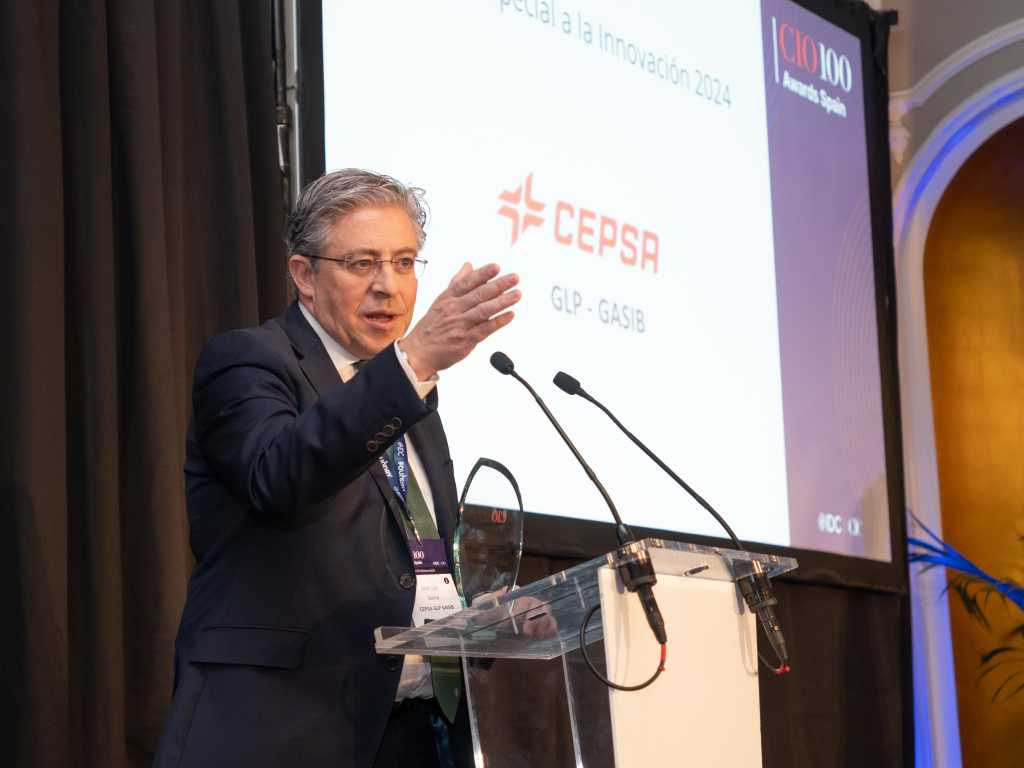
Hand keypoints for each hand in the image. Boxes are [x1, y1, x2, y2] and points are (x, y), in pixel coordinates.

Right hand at [401, 263, 520, 378]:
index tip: (496, 267)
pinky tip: (510, 315)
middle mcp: (454, 309)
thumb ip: (457, 283)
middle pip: (479, 294)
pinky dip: (498, 322)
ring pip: (483, 310)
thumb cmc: (431, 327)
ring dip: (502, 302)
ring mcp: (460, 325)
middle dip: (499, 285)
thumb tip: (468, 266)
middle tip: (514, 278)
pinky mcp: (465, 340)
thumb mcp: (441, 301)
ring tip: (517, 295)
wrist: (419, 352)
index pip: (467, 282)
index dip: (482, 274)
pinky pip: (485, 329)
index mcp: (448, 298)